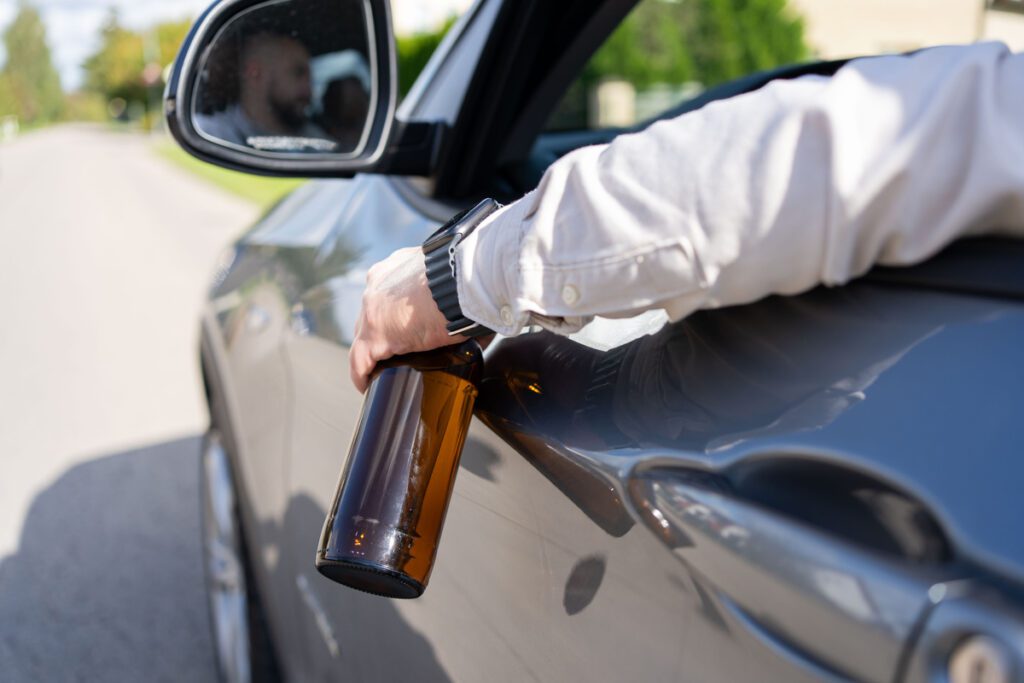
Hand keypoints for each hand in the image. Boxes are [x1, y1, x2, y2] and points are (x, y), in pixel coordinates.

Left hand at [349, 247, 465, 391]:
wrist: (464, 281)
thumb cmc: (469, 281)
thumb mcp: (452, 284)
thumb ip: (453, 299)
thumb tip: (475, 326)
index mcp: (397, 269)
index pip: (387, 295)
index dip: (393, 313)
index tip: (403, 327)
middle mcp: (378, 284)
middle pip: (372, 315)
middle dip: (382, 332)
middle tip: (398, 351)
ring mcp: (373, 309)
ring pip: (364, 336)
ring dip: (373, 353)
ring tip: (382, 370)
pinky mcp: (375, 334)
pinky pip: (360, 360)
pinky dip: (363, 374)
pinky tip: (367, 386)